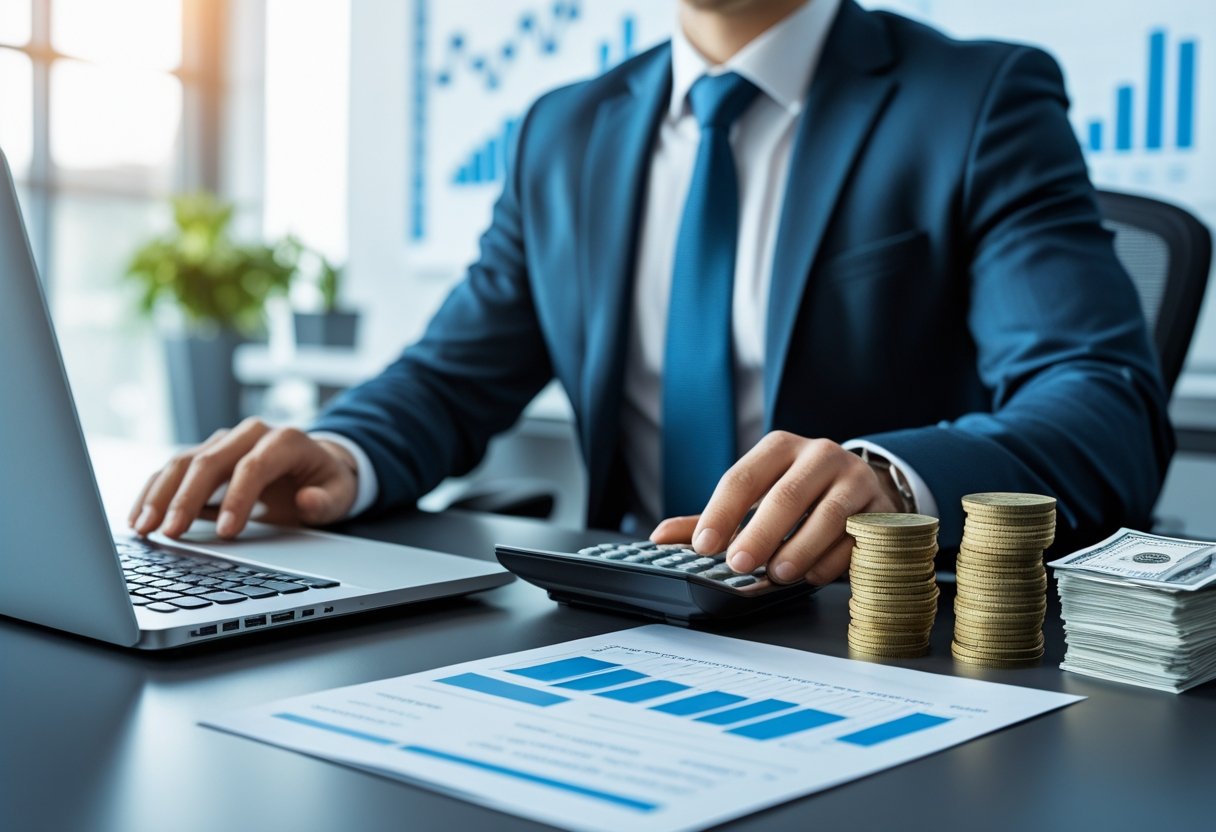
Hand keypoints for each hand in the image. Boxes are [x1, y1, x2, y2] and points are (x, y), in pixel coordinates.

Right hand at [128, 418, 358, 539]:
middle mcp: (250, 433)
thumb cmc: (325, 481)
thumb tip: (308, 501)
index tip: (227, 533)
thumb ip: (327, 500)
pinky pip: (174, 470)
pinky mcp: (206, 455)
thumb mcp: (341, 493)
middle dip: (187, 499)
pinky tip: (139, 517)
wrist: (316, 464)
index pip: (254, 466)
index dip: (238, 498)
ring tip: (143, 527)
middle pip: (210, 461)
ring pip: (184, 462)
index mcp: (285, 440)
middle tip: (171, 533)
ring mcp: (224, 441)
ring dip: (160, 495)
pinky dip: (154, 493)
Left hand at [650, 432, 898, 584]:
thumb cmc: (799, 493)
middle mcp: (819, 455)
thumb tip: (659, 537)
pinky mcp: (882, 507)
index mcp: (779, 447)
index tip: (704, 545)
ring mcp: (855, 479)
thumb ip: (713, 516)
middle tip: (737, 563)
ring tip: (778, 573)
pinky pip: (858, 536)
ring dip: (800, 547)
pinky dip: (834, 559)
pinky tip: (814, 576)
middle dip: (759, 533)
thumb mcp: (757, 495)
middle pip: (786, 495)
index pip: (742, 478)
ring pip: (829, 514)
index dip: (720, 513)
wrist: (865, 485)